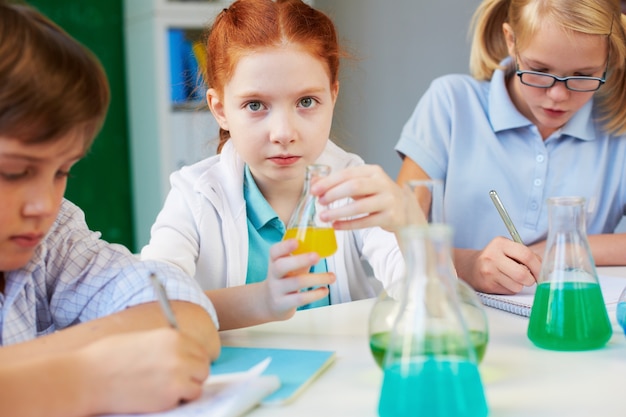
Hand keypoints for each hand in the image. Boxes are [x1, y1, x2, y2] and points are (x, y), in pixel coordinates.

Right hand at [82, 328, 209, 414]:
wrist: (87, 378)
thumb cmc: (107, 358)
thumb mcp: (143, 340)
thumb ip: (166, 346)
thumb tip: (182, 356)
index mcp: (173, 337)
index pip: (199, 350)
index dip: (191, 361)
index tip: (181, 368)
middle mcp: (180, 353)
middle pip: (202, 367)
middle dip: (191, 375)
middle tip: (174, 382)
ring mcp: (177, 375)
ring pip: (198, 384)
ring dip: (186, 389)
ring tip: (164, 390)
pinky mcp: (170, 396)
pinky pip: (187, 399)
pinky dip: (177, 401)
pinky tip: (158, 398)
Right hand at [262, 239, 335, 320]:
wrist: (270, 303)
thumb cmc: (286, 279)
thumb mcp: (289, 266)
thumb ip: (301, 257)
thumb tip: (323, 248)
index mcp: (274, 261)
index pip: (274, 251)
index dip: (284, 246)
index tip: (296, 242)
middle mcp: (273, 274)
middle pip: (281, 266)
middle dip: (300, 260)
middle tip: (317, 256)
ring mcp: (276, 290)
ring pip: (296, 282)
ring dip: (318, 278)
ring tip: (332, 277)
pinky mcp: (282, 304)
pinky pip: (300, 298)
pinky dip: (316, 294)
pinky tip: (325, 290)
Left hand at [311, 165, 409, 231]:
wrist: (406, 210)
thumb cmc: (378, 195)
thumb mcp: (361, 185)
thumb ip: (338, 183)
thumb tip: (314, 182)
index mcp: (373, 171)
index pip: (348, 173)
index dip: (329, 182)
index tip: (314, 190)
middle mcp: (383, 183)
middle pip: (354, 186)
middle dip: (333, 194)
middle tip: (320, 202)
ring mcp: (388, 200)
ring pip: (359, 206)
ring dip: (338, 212)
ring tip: (324, 217)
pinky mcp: (391, 217)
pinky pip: (365, 222)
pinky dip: (348, 225)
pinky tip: (336, 226)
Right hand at [456, 236, 541, 293]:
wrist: (471, 267)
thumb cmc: (496, 258)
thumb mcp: (508, 249)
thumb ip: (525, 255)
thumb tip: (543, 269)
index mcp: (500, 243)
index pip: (526, 255)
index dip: (538, 266)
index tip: (541, 272)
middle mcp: (492, 256)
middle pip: (522, 274)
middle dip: (531, 279)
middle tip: (530, 279)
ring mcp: (489, 271)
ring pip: (517, 285)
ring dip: (520, 285)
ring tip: (512, 278)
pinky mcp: (487, 284)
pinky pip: (509, 290)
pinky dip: (511, 288)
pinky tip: (503, 282)